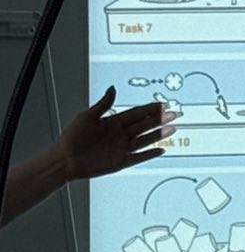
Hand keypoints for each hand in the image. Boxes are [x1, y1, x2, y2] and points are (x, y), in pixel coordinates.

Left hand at [55, 88, 173, 181]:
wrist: (64, 160)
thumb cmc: (71, 138)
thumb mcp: (86, 116)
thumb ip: (103, 104)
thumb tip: (113, 89)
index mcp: (113, 123)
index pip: (136, 114)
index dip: (149, 109)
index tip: (162, 104)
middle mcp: (119, 135)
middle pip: (144, 126)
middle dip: (159, 120)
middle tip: (174, 114)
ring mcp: (121, 149)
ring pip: (144, 140)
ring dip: (158, 135)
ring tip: (172, 129)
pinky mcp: (119, 162)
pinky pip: (138, 157)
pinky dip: (149, 154)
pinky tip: (160, 150)